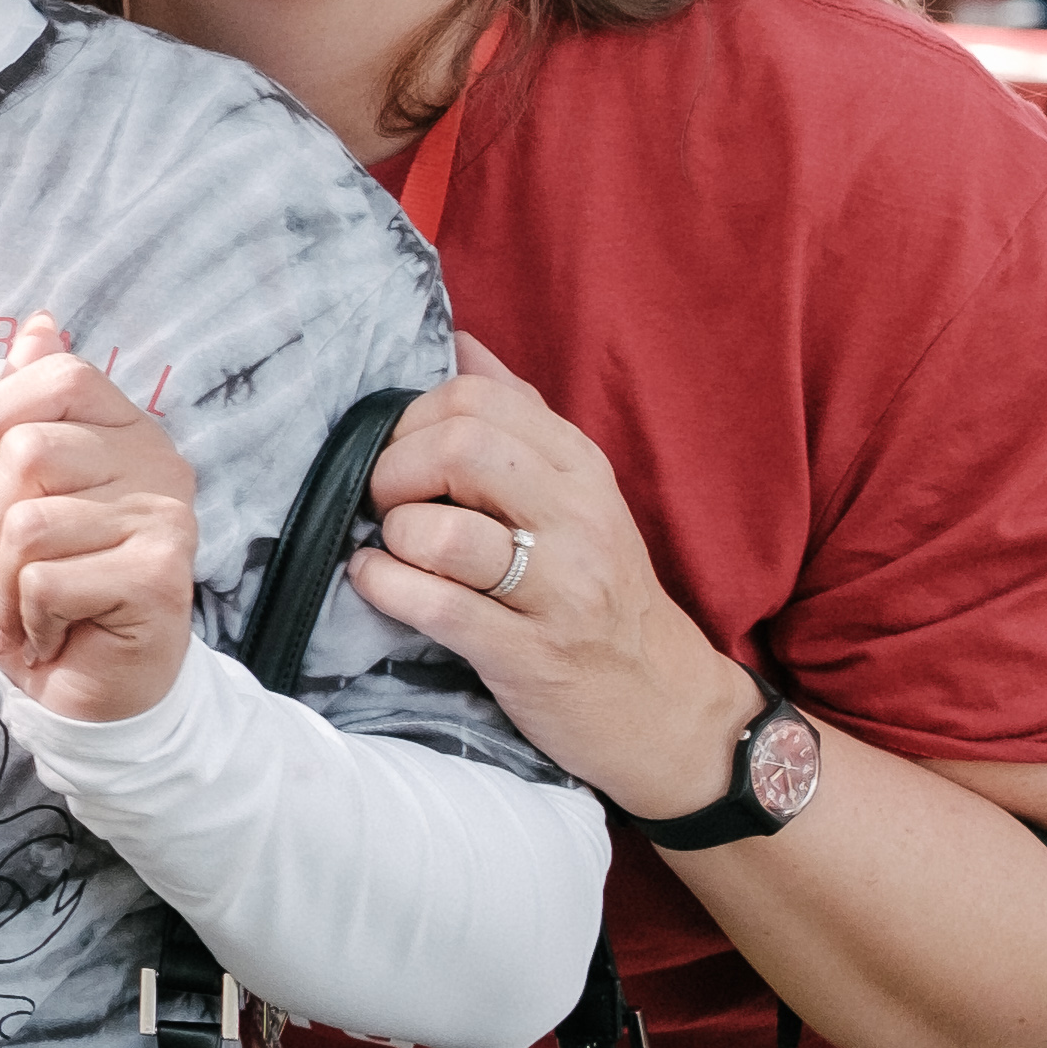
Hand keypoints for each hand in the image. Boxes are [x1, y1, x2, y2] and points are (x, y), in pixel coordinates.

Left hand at [0, 317, 196, 724]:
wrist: (106, 686)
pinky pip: (45, 580)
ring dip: (1, 589)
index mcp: (125, 432)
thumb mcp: (29, 501)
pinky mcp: (160, 573)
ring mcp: (165, 517)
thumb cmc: (61, 591)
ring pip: (29, 524)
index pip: (61, 376)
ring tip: (18, 616)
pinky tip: (49, 634)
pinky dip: (25, 619)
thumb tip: (35, 328)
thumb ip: (28, 417)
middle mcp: (156, 464)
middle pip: (30, 450)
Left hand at [339, 344, 752, 804]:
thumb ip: (518, 419)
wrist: (666, 705)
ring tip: (393, 551)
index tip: (401, 455)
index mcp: (581, 468)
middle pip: (458, 448)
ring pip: (439, 532)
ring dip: (391, 538)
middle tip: (387, 505)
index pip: (478, 398)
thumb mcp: (576, 494)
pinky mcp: (530, 655)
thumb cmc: (601, 593)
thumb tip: (459, 342)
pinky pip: (435, 606)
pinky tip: (379, 583)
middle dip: (394, 471)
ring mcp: (559, 589)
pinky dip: (385, 587)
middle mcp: (578, 518)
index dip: (414, 419)